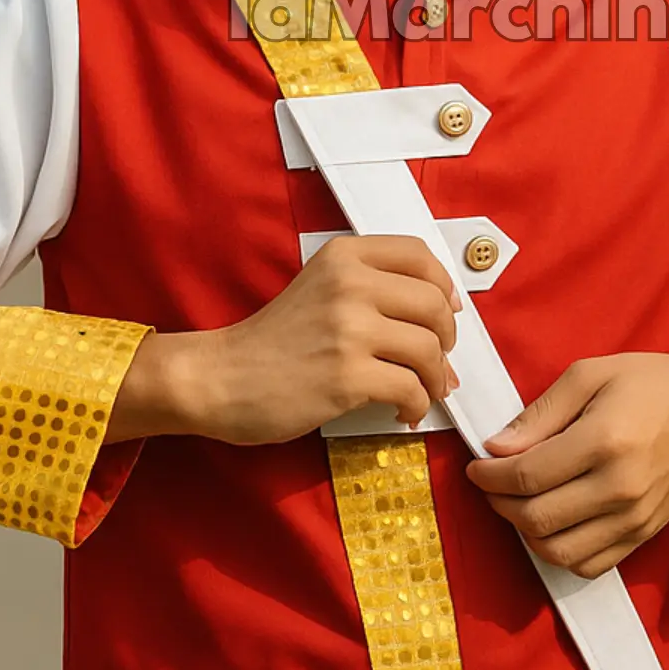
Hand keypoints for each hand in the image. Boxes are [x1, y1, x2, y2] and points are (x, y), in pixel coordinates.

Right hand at [106, 234, 460, 445]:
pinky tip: (402, 412)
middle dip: (447, 339)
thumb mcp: (319, 288)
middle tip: (436, 361)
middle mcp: (350, 284)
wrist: (221, 377)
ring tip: (421, 391)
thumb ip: (371, 290)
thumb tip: (443, 321)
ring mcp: (349, 330)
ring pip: (429, 349)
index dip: (444, 287)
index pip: (419, 256)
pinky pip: (411, 389)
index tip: (448, 312)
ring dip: (435, 378)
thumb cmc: (273, 339)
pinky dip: (416, 405)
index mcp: (344, 257)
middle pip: (434, 305)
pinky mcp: (347, 376)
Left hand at [463, 343, 668, 578]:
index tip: (477, 466)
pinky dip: (559, 553)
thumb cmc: (654, 384)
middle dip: (499, 504)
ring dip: (524, 532)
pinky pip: (588, 565)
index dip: (488, 476)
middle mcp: (620, 486)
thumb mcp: (590, 374)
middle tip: (490, 484)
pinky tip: (551, 523)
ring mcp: (634, 517)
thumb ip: (541, 413)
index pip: (526, 476)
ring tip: (518, 504)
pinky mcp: (644, 533)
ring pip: (558, 551)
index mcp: (605, 440)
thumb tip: (497, 448)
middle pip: (536, 518)